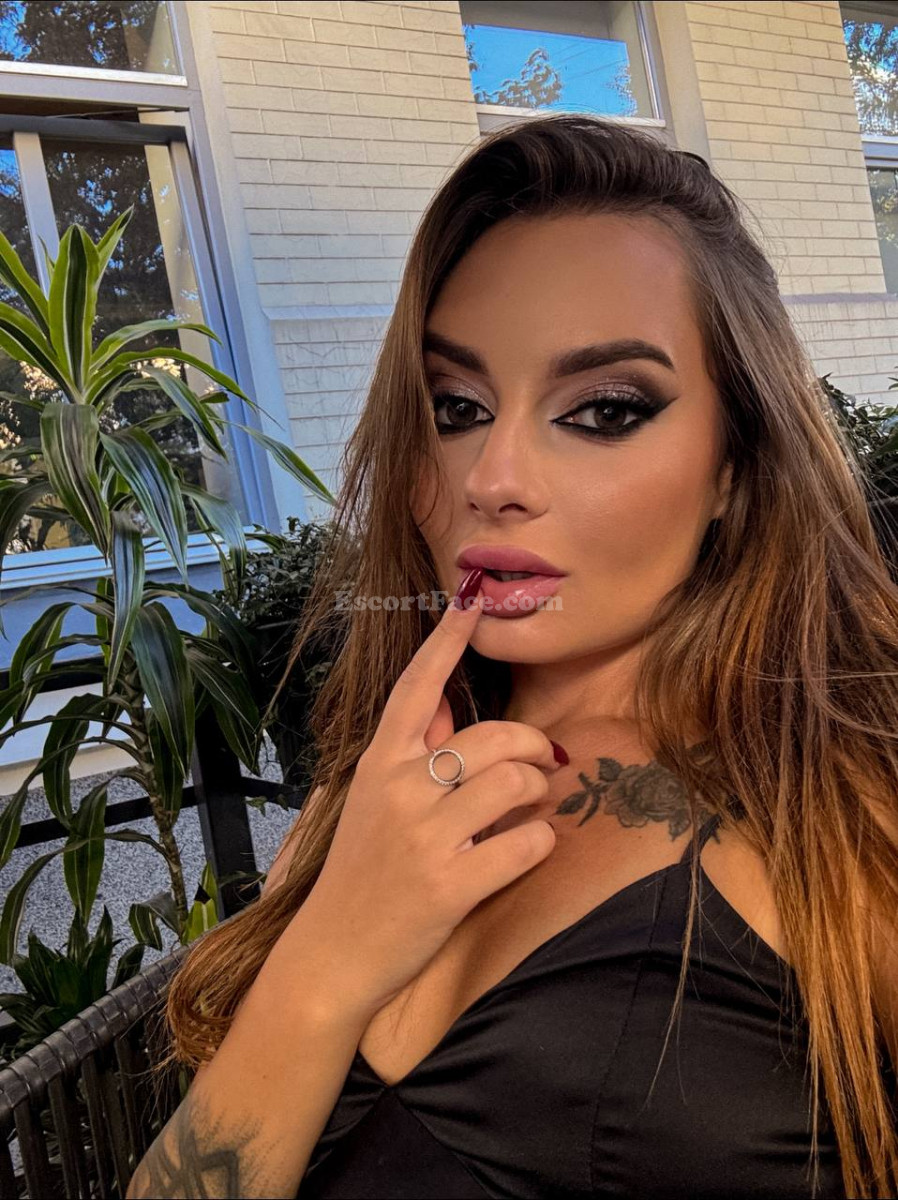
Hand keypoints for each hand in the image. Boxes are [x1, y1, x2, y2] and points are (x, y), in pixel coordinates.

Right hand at [290, 573, 560, 1017]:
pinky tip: (527, 849)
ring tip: (531, 809)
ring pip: (516, 786)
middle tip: (538, 767)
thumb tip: (449, 704)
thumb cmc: (359, 872)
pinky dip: (540, 843)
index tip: (471, 599)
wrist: (332, 954)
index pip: (418, 686)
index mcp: (380, 763)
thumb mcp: (371, 800)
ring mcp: (425, 838)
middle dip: (531, 749)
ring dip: (538, 795)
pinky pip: (525, 845)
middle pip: (495, 739)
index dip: (447, 640)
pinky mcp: (450, 886)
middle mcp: (401, 790)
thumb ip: (412, 751)